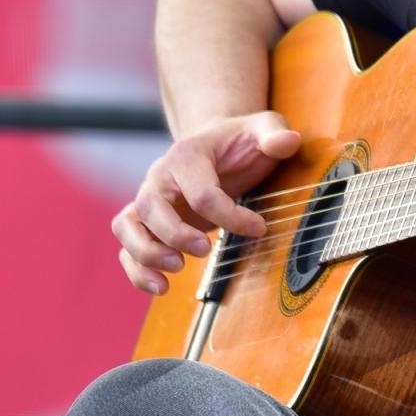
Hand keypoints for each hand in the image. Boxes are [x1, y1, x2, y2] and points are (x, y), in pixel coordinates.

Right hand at [112, 111, 301, 294]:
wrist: (217, 144)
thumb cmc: (241, 141)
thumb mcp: (263, 127)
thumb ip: (274, 133)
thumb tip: (288, 142)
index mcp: (188, 155)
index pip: (200, 191)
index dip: (229, 215)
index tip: (259, 228)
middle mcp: (160, 177)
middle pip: (150, 206)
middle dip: (175, 234)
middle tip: (206, 249)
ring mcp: (150, 200)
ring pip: (127, 227)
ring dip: (146, 253)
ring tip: (177, 270)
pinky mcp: (148, 222)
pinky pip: (127, 247)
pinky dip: (137, 269)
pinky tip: (161, 287)